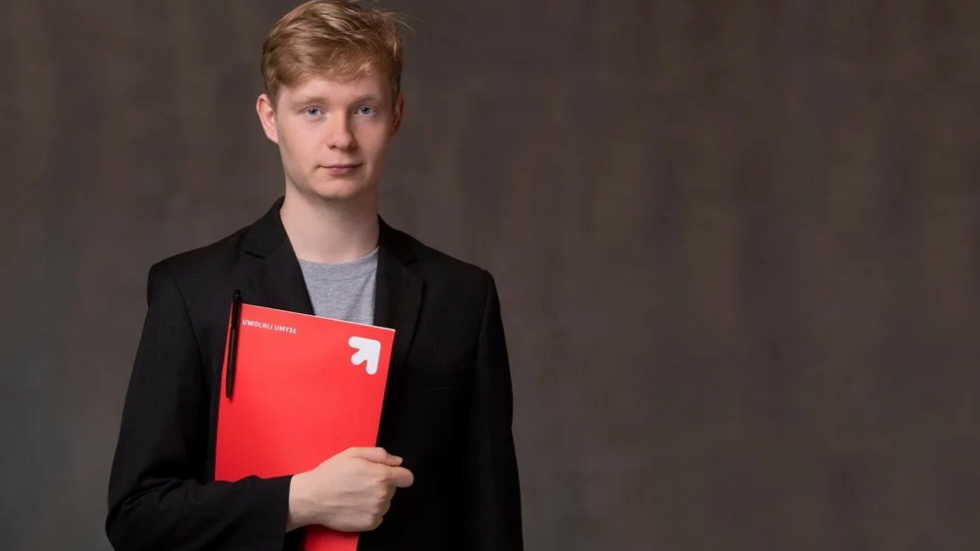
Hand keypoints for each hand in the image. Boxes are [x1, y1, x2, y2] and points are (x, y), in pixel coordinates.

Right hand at [287, 447, 413, 531]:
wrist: (312, 497)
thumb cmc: (331, 473)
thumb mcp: (354, 453)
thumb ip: (380, 455)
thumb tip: (397, 461)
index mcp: (381, 476)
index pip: (407, 478)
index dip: (399, 474)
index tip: (391, 474)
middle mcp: (382, 495)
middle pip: (393, 489)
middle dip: (383, 484)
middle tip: (362, 481)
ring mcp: (376, 511)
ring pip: (386, 503)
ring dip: (376, 498)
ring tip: (356, 493)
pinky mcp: (369, 524)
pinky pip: (378, 515)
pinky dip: (370, 511)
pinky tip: (355, 505)